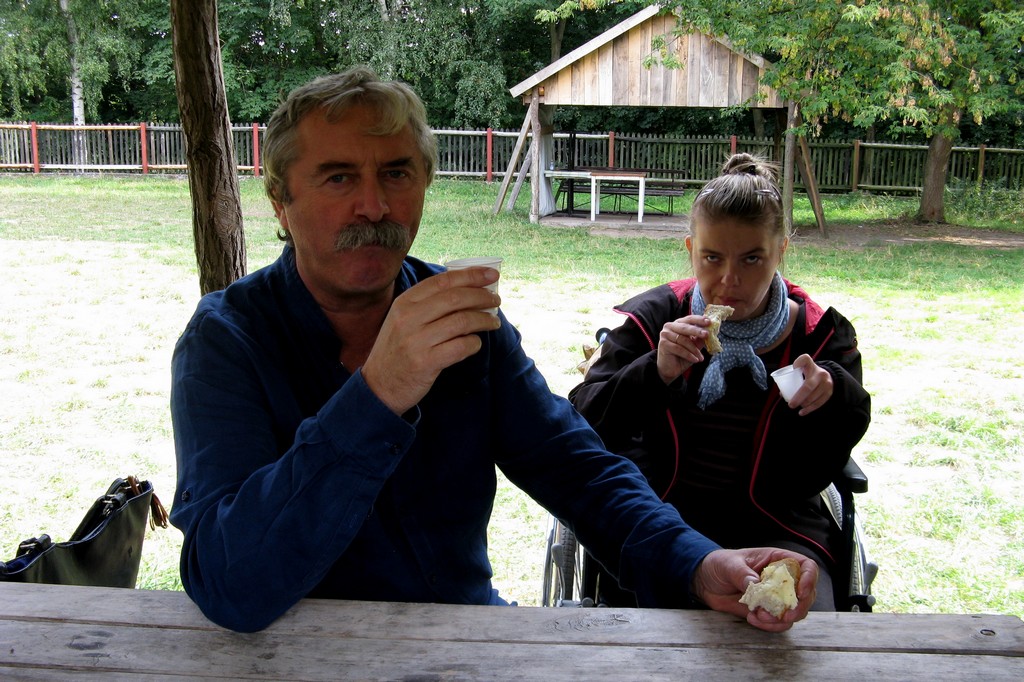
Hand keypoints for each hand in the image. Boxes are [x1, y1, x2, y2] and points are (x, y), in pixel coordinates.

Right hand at [361, 266, 501, 413]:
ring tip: (494, 323)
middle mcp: (409, 317)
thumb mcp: (403, 319)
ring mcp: (416, 340)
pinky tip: (476, 343)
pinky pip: (460, 347)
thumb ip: (428, 304)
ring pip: (462, 321)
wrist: (379, 385)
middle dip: (482, 297)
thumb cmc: (398, 349)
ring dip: (484, 320)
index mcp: (405, 302)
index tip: (492, 276)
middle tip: (496, 301)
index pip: (443, 281)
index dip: (471, 275)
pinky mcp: (425, 363)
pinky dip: (474, 343)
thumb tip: (468, 289)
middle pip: (455, 298)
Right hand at [656, 315, 709, 383]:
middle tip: (707, 334)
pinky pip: (679, 349)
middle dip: (697, 331)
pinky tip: (695, 360)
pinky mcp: (663, 343)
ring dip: (694, 350)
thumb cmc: (682, 356)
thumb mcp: (694, 346)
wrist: (670, 369)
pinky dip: (688, 355)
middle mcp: (670, 326)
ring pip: (683, 340)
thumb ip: (699, 338)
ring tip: (700, 357)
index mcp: (678, 324)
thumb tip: (709, 332)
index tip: (709, 321)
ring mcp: (665, 334)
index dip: (699, 320)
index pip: (689, 319)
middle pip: (685, 327)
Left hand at [691, 548, 817, 632]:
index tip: (800, 593)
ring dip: (780, 619)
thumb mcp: (729, 565)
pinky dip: (770, 625)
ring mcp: (776, 597)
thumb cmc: (719, 564)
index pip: (806, 566)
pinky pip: (779, 623)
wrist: (706, 581)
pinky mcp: (768, 611)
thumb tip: (757, 585)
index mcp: (777, 560)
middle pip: (807, 594)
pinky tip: (752, 619)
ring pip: (795, 612)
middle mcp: (781, 579)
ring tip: (759, 615)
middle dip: (798, 607)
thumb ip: (743, 574)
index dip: (809, 579)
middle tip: (784, 616)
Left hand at [786, 354, 832, 415]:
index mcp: (811, 365)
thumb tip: (782, 393)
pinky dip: (809, 409)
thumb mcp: (803, 370)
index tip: (794, 367)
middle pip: (808, 386)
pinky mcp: (829, 392)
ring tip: (796, 406)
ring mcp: (826, 383)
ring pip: (813, 397)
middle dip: (798, 397)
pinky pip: (819, 403)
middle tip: (790, 404)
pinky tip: (802, 412)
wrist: (828, 376)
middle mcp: (820, 373)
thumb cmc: (809, 374)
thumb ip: (792, 377)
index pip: (805, 359)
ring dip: (803, 404)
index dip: (799, 362)